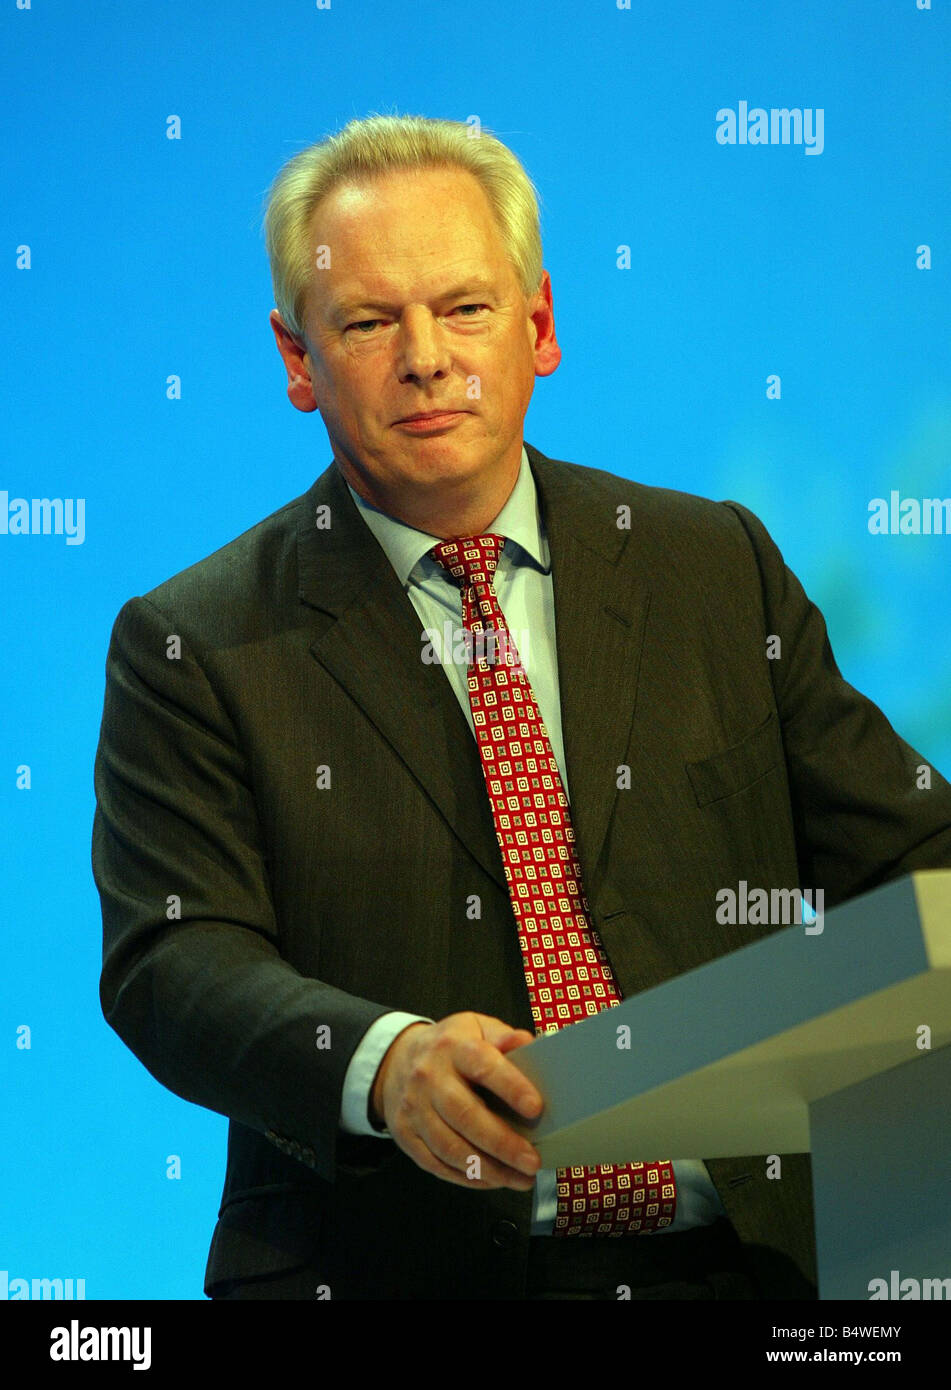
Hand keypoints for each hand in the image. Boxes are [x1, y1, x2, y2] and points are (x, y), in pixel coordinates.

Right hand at [370, 1012, 542, 1190]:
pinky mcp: (405, 1134)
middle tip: (532, 1161)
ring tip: (520, 1179)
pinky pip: (436, 1164)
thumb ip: (504, 1038)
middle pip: (465, 1115)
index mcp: (453, 1047)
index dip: (510, 1087)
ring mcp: (414, 1107)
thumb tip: (530, 1043)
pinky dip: (467, 1177)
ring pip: (450, 1147)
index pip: (483, 1066)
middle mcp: (429, 1076)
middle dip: (502, 1143)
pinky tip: (492, 1180)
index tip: (536, 1108)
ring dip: (488, 1169)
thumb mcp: (476, 1029)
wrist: (397, 1060)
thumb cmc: (451, 1047)